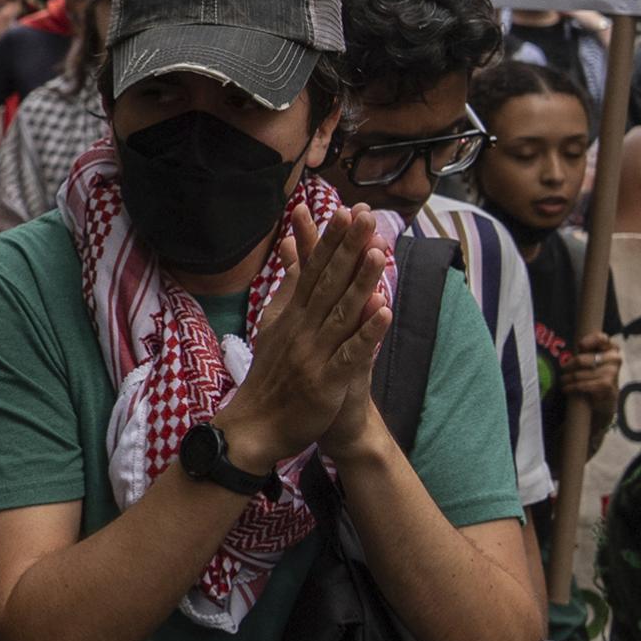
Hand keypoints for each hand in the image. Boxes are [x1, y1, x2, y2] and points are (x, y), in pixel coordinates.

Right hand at [217, 206, 389, 473]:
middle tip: (366, 216)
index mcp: (291, 315)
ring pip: (341, 312)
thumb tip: (291, 251)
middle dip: (348, 249)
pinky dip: (367, 332)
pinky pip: (350, 352)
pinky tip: (384, 310)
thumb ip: (287, 289)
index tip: (345, 212)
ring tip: (380, 252)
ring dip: (361, 281)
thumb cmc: (270, 377)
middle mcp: (301, 328)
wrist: (255, 428)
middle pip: (328, 283)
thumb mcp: (273, 325)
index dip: (330, 242)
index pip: (313, 271)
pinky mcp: (325, 381)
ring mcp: (313, 353)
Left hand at [561, 330, 621, 419]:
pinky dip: (571, 387)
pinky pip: (582, 385)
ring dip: (567, 379)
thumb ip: (588, 350)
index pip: (600, 337)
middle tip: (564, 370)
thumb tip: (578, 348)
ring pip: (578, 374)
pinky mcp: (607, 384)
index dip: (588, 341)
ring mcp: (612, 372)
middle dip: (568, 366)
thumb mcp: (593, 359)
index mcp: (612, 348)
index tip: (579, 346)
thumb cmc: (597, 374)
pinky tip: (566, 389)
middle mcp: (614, 358)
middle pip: (580, 359)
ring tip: (563, 381)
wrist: (606, 398)